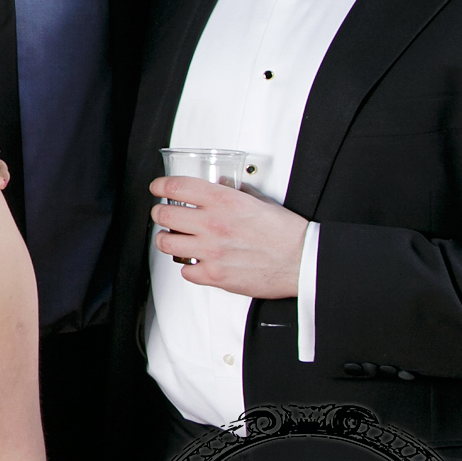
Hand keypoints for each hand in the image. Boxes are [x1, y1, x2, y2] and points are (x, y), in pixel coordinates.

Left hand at [149, 177, 307, 297]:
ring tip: (175, 238)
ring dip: (168, 239)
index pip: (176, 187)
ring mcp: (211, 251)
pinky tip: (197, 262)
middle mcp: (213, 225)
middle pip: (163, 215)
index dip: (160, 186)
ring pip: (166, 243)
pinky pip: (185, 271)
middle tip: (164, 215)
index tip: (157, 188)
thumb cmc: (287, 234)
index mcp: (224, 202)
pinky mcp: (215, 275)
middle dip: (160, 213)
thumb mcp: (260, 201)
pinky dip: (189, 267)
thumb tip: (221, 185)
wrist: (304, 261)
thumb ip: (235, 192)